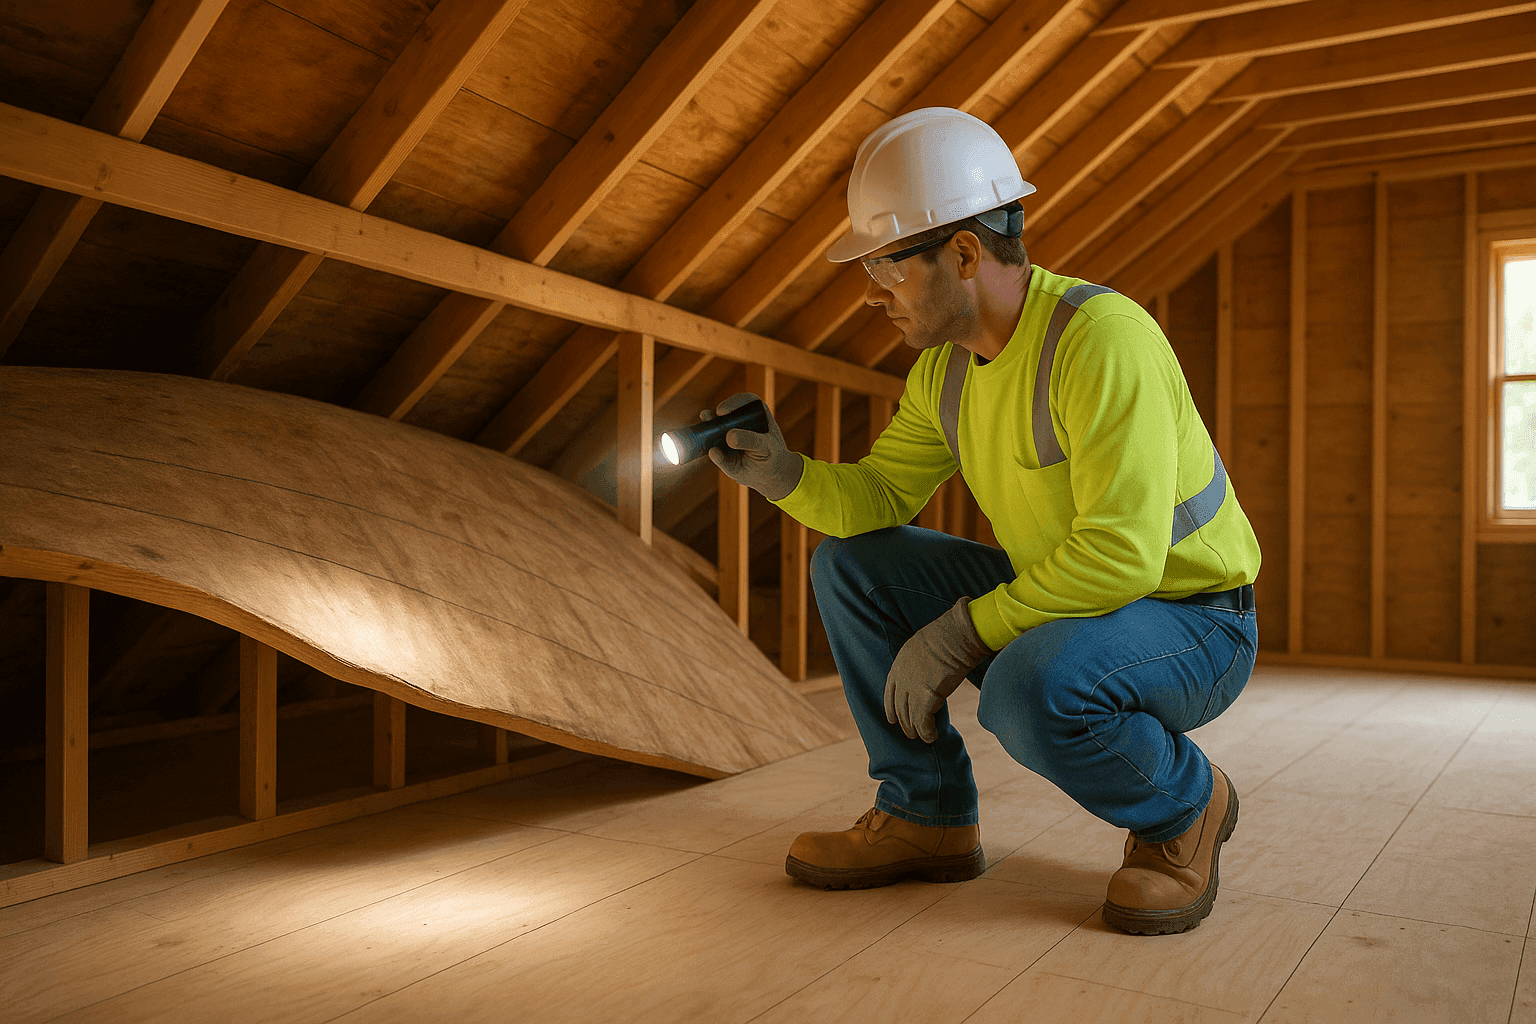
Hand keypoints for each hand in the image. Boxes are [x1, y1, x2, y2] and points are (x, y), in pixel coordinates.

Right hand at [702, 393, 803, 500]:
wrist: (769, 473)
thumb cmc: (772, 454)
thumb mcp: (766, 446)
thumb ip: (749, 440)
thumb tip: (727, 439)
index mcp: (755, 412)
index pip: (744, 401)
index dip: (732, 403)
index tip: (722, 412)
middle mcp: (738, 421)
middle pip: (723, 413)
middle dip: (713, 414)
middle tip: (708, 417)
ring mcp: (727, 434)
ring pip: (713, 428)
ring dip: (705, 429)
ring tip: (703, 431)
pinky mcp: (721, 450)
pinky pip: (711, 449)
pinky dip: (707, 448)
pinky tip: (711, 450)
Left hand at [885, 597, 992, 742]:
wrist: (956, 635)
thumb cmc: (948, 636)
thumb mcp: (923, 646)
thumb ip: (919, 662)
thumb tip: (928, 671)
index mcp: (899, 664)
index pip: (889, 692)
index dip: (890, 708)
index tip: (892, 719)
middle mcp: (901, 678)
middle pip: (899, 707)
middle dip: (904, 722)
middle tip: (910, 733)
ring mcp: (912, 688)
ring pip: (909, 717)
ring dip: (915, 730)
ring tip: (922, 738)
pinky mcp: (926, 698)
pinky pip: (923, 722)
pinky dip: (927, 732)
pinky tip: (932, 737)